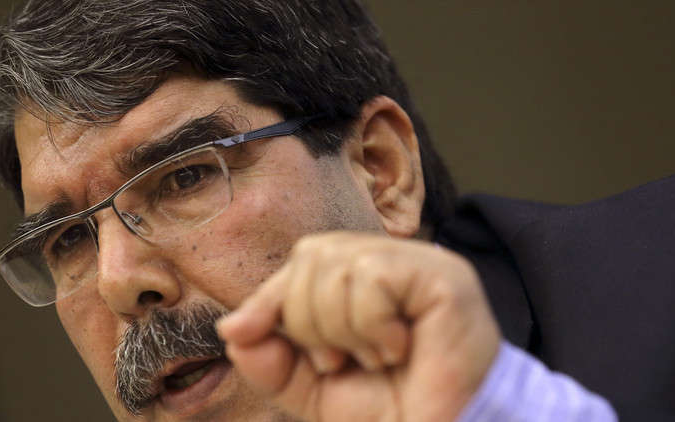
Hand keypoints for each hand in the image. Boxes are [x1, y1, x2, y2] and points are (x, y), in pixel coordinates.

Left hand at [217, 232, 500, 421]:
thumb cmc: (392, 411)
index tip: (243, 331)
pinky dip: (369, 325)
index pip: (305, 260)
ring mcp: (421, 262)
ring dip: (341, 328)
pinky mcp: (442, 274)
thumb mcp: (314, 388)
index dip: (270, 295)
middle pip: (313, 254)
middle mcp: (393, 262)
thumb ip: (271, 358)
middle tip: (339, 361)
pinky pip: (370, 276)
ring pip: (339, 263)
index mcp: (364, 280)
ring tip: (374, 358)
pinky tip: (398, 348)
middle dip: (306, 319)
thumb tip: (232, 326)